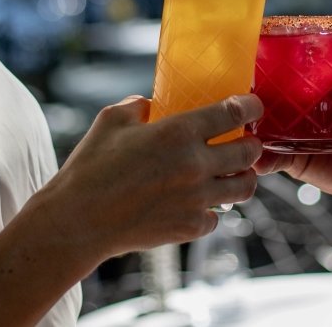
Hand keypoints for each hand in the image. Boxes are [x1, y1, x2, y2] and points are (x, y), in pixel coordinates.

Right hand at [38, 94, 264, 259]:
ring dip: (243, 177)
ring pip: (244, 188)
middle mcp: (195, 165)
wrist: (78, 220)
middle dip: (253, 145)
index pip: (233, 114)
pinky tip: (200, 202)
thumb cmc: (90, 167)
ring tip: (234, 174)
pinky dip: (212, 208)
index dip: (250, 106)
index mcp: (178, 133)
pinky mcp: (190, 227)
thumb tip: (151, 106)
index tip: (253, 105)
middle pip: (249, 153)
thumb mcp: (110, 120)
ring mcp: (196, 199)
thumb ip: (137, 106)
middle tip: (247, 142)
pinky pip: (218, 216)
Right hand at [254, 55, 331, 224]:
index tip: (249, 46)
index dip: (267, 51)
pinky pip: (272, 157)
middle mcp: (302, 99)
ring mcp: (296, 130)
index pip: (288, 57)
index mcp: (322, 74)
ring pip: (260, 124)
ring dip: (246, 123)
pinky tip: (257, 158)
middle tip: (234, 88)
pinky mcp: (297, 160)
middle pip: (265, 89)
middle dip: (246, 87)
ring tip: (237, 123)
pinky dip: (261, 158)